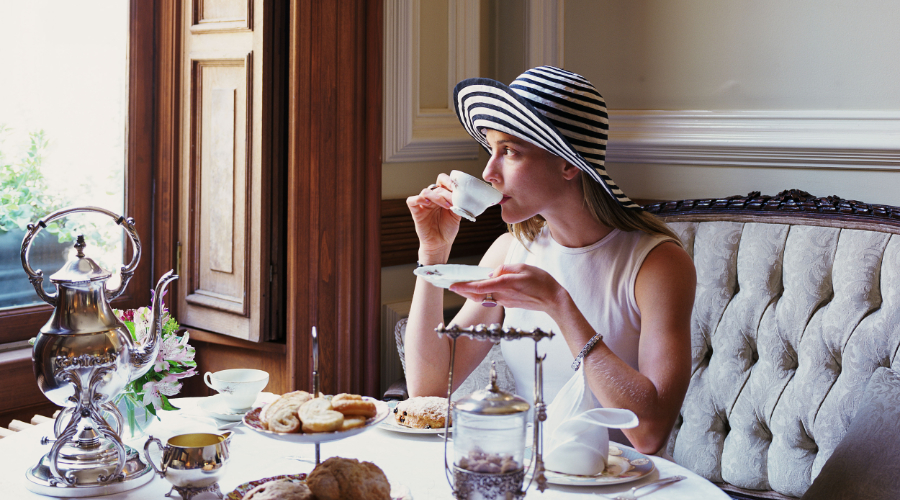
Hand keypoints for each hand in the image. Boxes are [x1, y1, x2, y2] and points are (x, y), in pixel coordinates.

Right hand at [406, 173, 461, 260]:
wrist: (441, 244)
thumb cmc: (448, 229)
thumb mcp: (457, 214)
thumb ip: (458, 203)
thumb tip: (463, 194)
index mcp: (442, 196)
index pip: (442, 180)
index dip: (449, 181)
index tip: (457, 187)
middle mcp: (432, 198)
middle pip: (437, 187)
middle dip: (447, 194)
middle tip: (454, 202)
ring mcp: (423, 204)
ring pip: (426, 192)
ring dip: (437, 197)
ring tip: (447, 206)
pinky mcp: (416, 212)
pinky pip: (412, 200)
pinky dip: (419, 199)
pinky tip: (428, 204)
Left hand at [449, 263, 568, 314]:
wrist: (553, 300)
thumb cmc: (541, 282)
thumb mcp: (523, 268)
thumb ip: (505, 268)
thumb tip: (492, 273)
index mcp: (505, 285)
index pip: (480, 286)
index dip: (465, 287)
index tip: (453, 286)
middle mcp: (503, 296)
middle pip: (478, 294)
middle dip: (464, 291)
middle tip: (452, 285)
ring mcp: (505, 302)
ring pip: (484, 297)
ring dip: (473, 292)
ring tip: (463, 285)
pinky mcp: (509, 304)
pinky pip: (493, 298)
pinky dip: (485, 293)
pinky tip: (482, 287)